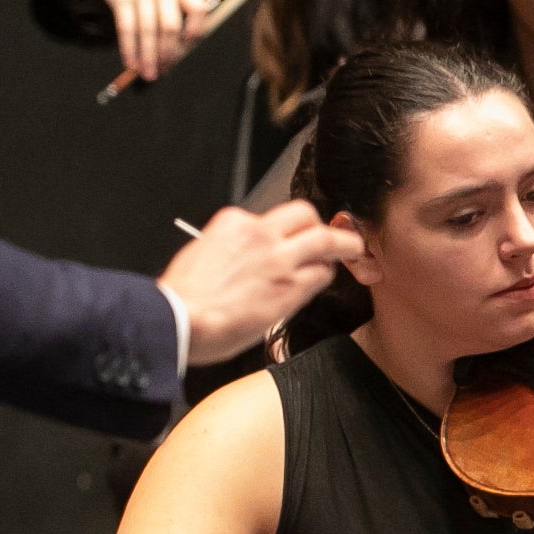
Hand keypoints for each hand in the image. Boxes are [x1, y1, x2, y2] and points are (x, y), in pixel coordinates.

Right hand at [88, 0, 211, 83]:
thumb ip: (175, 22)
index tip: (184, 52)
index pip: (199, 10)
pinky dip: (129, 49)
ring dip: (147, 56)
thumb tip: (171, 62)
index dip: (195, 33)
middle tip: (162, 72)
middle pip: (171, 25)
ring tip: (147, 75)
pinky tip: (130, 64)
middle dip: (167, 53)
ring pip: (147, 29)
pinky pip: (126, 27)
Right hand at [158, 199, 359, 364]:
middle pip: (305, 215)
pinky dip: (325, 276)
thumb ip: (228, 251)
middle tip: (328, 236)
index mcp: (232, 224)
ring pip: (326, 239)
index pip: (269, 218)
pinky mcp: (291, 286)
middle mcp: (259, 234)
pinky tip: (324, 280)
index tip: (282, 241)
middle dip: (318, 225)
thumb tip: (240, 262)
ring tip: (353, 249)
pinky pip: (322, 274)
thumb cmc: (182, 297)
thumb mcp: (200, 256)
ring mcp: (279, 259)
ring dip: (344, 244)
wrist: (180, 318)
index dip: (279, 231)